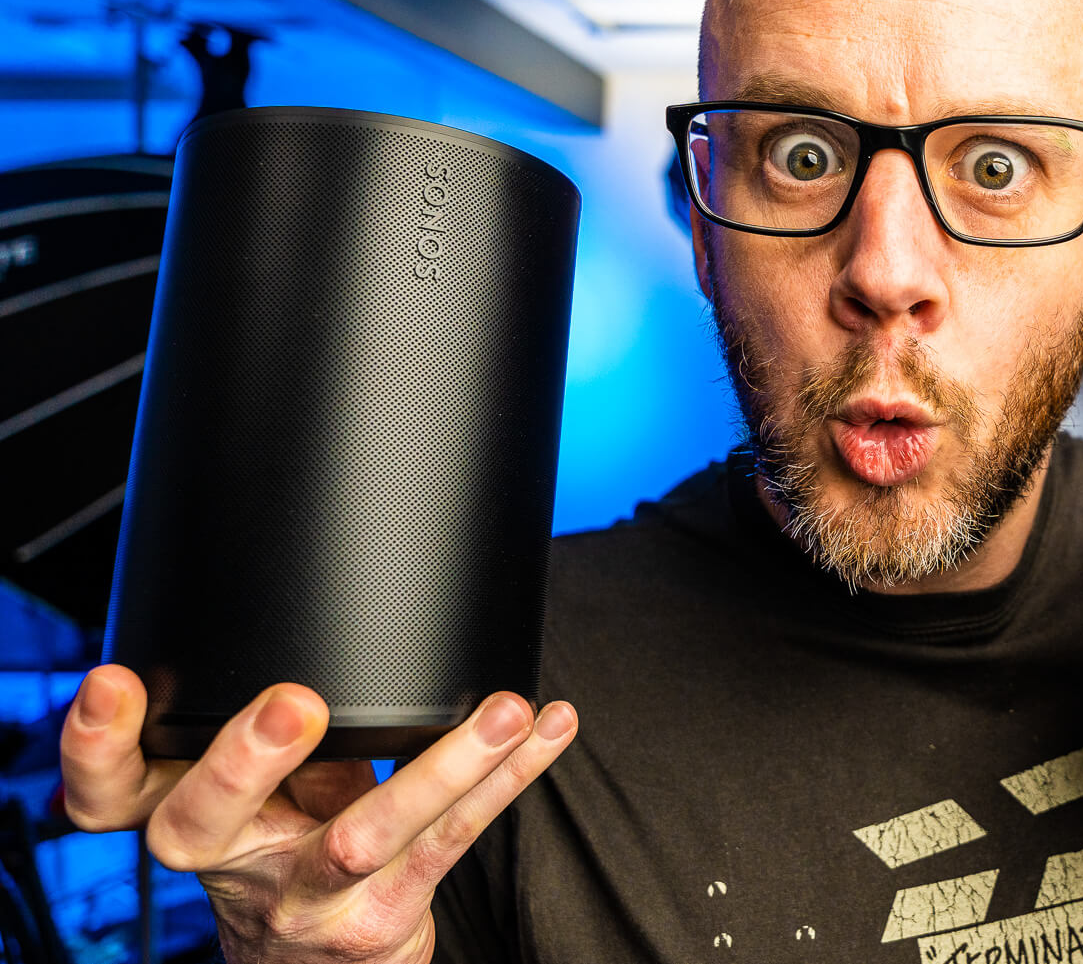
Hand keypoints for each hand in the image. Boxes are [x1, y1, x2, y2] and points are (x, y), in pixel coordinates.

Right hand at [60, 664, 577, 963]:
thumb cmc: (292, 846)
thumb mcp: (258, 792)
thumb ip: (265, 727)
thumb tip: (323, 603)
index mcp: (182, 819)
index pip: (106, 792)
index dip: (95, 745)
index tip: (113, 681)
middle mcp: (234, 863)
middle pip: (209, 820)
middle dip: (247, 757)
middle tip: (293, 700)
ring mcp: (309, 899)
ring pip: (366, 836)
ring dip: (444, 765)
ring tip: (502, 710)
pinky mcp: (386, 917)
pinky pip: (456, 838)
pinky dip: (511, 774)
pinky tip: (549, 724)